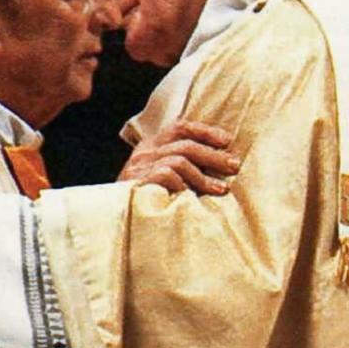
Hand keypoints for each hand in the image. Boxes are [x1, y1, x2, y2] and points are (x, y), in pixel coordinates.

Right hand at [118, 120, 239, 194]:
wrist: (114, 220)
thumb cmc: (146, 202)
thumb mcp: (164, 179)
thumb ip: (183, 167)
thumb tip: (221, 163)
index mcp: (150, 147)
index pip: (180, 127)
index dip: (206, 131)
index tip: (228, 140)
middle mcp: (143, 153)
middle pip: (185, 144)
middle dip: (214, 155)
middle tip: (234, 166)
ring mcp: (139, 167)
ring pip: (179, 160)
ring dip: (204, 176)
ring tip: (221, 189)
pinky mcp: (137, 181)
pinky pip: (168, 175)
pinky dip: (184, 186)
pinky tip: (193, 199)